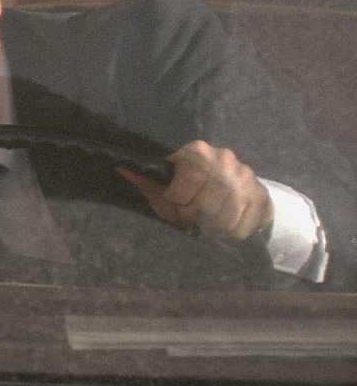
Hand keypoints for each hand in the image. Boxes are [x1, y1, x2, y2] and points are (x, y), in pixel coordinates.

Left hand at [119, 140, 270, 241]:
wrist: (236, 189)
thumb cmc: (191, 189)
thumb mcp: (166, 185)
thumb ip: (147, 181)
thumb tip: (122, 171)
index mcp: (197, 151)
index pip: (186, 182)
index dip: (177, 201)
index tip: (176, 204)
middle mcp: (225, 158)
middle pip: (205, 203)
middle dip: (194, 217)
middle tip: (191, 219)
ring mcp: (246, 176)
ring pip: (225, 217)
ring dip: (212, 228)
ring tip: (206, 224)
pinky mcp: (262, 195)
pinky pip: (243, 226)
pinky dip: (231, 233)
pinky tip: (226, 226)